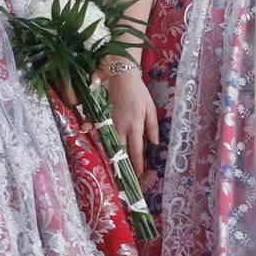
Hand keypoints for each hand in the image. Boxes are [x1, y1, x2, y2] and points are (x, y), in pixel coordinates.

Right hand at [104, 63, 158, 180]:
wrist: (121, 77)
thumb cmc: (138, 92)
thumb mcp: (150, 108)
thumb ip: (152, 127)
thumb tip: (155, 143)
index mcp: (134, 126)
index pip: (136, 150)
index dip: (138, 165)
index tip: (139, 175)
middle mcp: (120, 128)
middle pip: (121, 152)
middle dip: (124, 166)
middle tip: (126, 178)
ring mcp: (109, 124)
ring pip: (110, 145)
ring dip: (113, 158)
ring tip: (116, 169)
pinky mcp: (101, 119)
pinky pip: (100, 135)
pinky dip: (100, 143)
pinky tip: (101, 150)